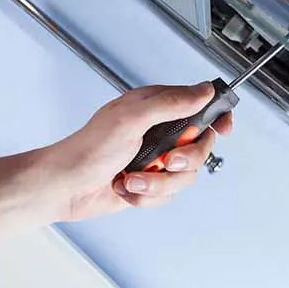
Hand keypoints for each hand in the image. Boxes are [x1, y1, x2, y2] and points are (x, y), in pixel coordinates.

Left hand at [44, 83, 233, 221]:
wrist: (66, 186)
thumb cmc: (88, 148)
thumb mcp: (131, 118)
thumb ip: (171, 103)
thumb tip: (203, 91)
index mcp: (154, 108)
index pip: (199, 105)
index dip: (216, 116)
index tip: (223, 129)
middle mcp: (157, 132)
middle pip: (200, 146)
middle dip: (184, 159)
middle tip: (165, 160)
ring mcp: (153, 159)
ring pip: (184, 176)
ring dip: (157, 182)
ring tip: (132, 178)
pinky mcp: (148, 183)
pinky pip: (167, 195)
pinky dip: (147, 196)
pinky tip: (126, 187)